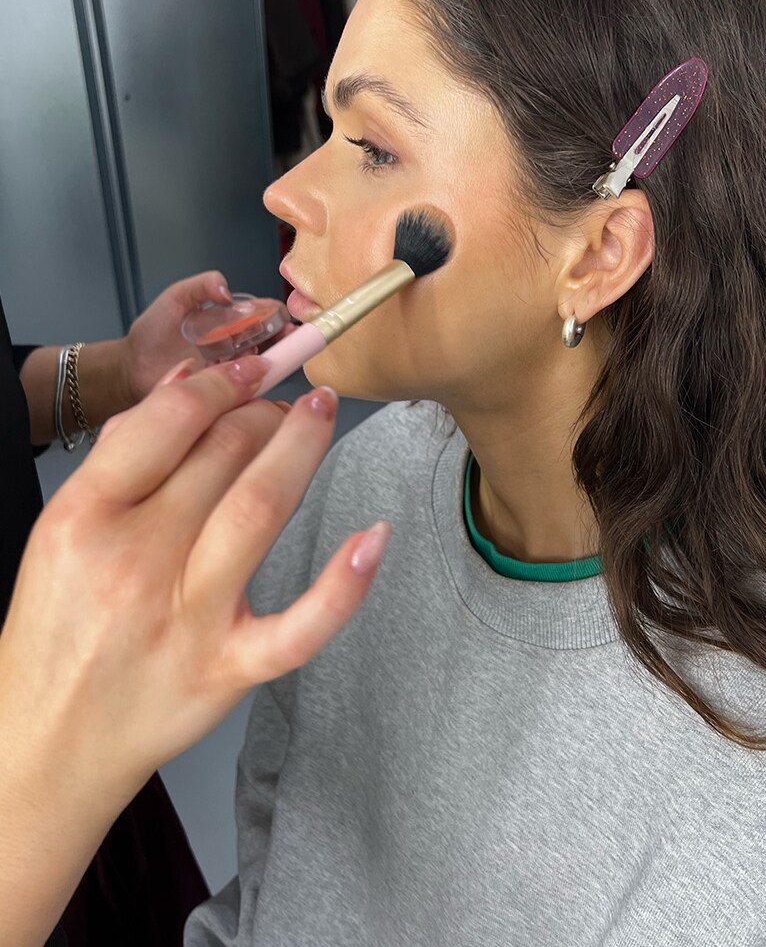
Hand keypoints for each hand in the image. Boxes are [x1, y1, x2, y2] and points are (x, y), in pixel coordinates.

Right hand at [0, 357, 388, 799]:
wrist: (48, 739)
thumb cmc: (59, 626)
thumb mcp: (63, 528)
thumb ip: (124, 454)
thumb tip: (189, 381)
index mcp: (85, 518)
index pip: (168, 422)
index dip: (222, 383)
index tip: (249, 370)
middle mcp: (136, 561)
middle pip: (222, 455)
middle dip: (263, 412)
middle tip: (281, 403)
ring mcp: (188, 619)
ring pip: (262, 508)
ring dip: (302, 448)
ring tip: (320, 414)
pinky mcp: (228, 669)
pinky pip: (300, 624)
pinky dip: (345, 582)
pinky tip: (374, 536)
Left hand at [119, 271, 287, 401]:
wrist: (133, 366)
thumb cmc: (154, 331)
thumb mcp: (176, 297)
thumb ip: (201, 285)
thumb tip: (227, 291)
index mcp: (232, 318)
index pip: (268, 313)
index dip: (279, 315)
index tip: (281, 319)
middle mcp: (239, 342)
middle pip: (273, 339)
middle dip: (284, 339)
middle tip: (283, 340)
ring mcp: (233, 367)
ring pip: (263, 363)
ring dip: (268, 361)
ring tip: (261, 358)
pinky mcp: (224, 390)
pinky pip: (246, 387)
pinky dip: (253, 383)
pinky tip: (248, 379)